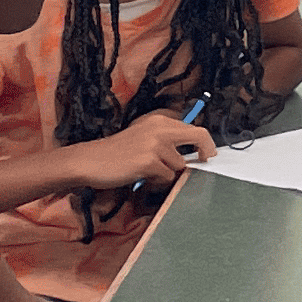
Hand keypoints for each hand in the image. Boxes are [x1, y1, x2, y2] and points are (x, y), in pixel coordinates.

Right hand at [76, 110, 217, 191]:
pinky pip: (166, 177)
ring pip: (179, 165)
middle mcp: (159, 128)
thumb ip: (165, 141)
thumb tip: (191, 153)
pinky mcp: (149, 161)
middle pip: (197, 136)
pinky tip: (142, 176)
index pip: (193, 127)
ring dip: (168, 173)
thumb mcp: (143, 137)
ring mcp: (155, 144)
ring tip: (149, 172)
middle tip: (207, 160)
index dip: (205, 141)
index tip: (209, 152)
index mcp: (158, 121)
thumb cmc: (117, 153)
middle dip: (205, 150)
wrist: (92, 160)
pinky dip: (157, 181)